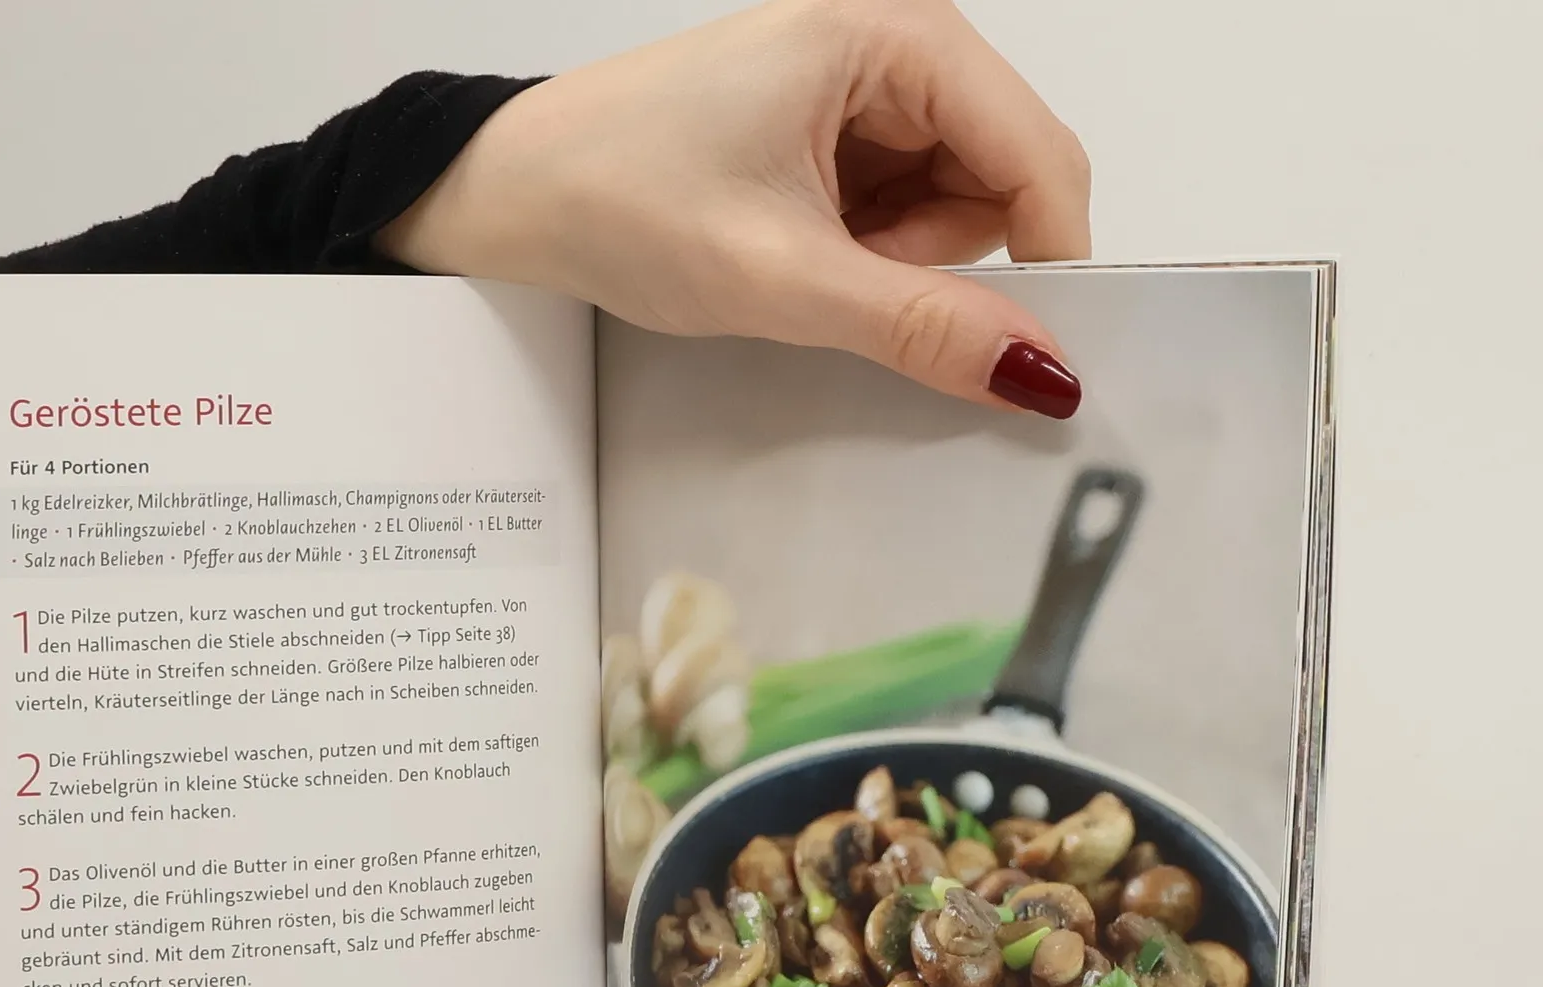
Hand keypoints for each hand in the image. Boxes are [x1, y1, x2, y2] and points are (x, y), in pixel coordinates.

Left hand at [382, 0, 1090, 416]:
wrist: (518, 194)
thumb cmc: (622, 197)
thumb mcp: (782, 276)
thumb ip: (919, 323)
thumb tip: (1038, 370)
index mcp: (893, 36)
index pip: (1039, 154)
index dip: (1050, 260)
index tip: (1025, 355)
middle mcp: (894, 47)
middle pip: (1004, 182)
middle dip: (942, 260)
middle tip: (840, 281)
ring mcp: (866, 92)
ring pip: (957, 208)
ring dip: (898, 264)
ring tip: (800, 263)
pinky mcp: (837, 137)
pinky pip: (904, 214)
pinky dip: (866, 257)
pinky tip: (798, 257)